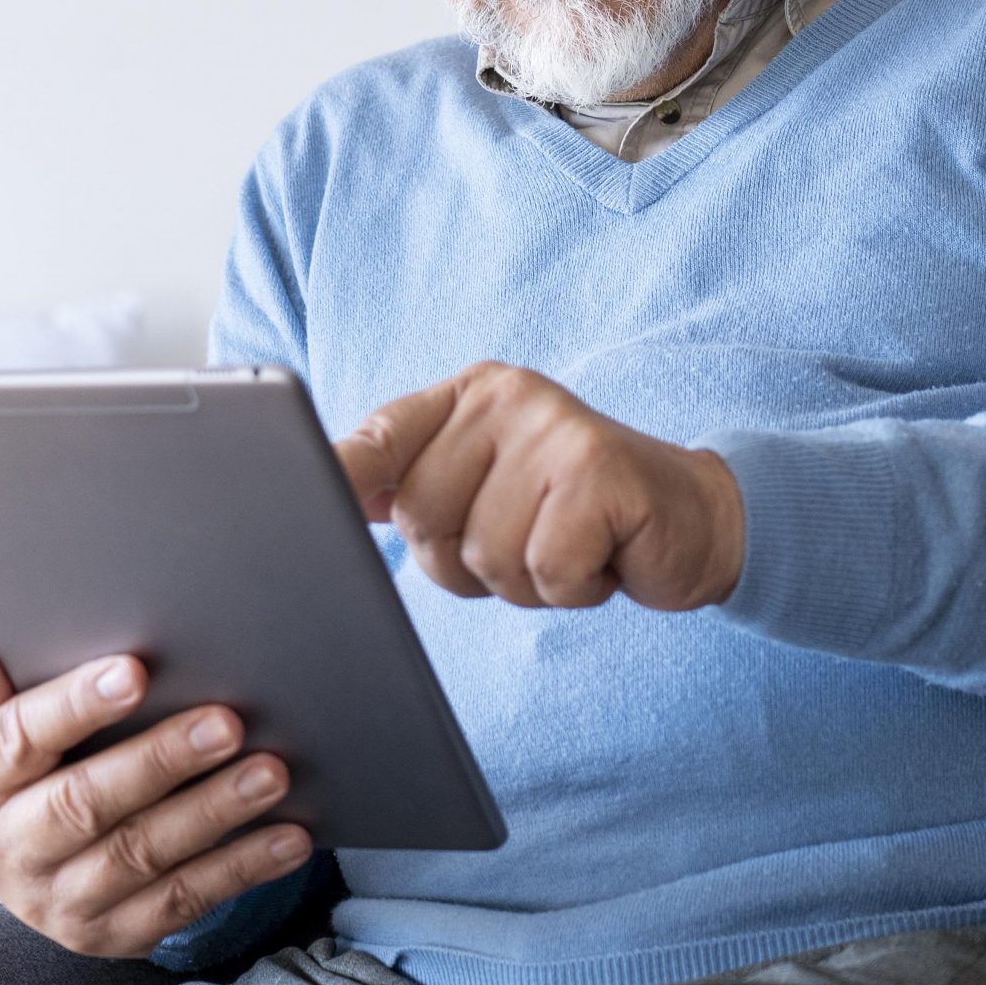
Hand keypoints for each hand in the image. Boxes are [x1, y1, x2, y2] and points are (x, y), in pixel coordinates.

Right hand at [0, 641, 310, 957]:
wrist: (43, 870)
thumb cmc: (42, 770)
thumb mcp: (15, 732)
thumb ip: (4, 690)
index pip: (18, 739)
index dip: (75, 705)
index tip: (136, 671)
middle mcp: (7, 851)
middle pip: (84, 803)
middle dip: (161, 760)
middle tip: (230, 722)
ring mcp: (60, 903)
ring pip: (140, 855)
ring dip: (212, 813)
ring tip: (270, 773)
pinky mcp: (114, 936)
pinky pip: (183, 902)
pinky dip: (241, 868)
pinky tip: (288, 836)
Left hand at [335, 361, 744, 611]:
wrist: (695, 519)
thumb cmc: (575, 513)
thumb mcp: (490, 490)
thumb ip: (417, 484)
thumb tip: (331, 496)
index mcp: (469, 397)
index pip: (381, 437)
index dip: (336, 475)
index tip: (290, 502)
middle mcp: (507, 398)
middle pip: (423, 519)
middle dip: (468, 563)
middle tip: (530, 540)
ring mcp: (555, 428)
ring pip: (483, 554)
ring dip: (527, 581)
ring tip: (569, 547)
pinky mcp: (600, 472)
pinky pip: (545, 569)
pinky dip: (574, 587)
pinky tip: (603, 557)